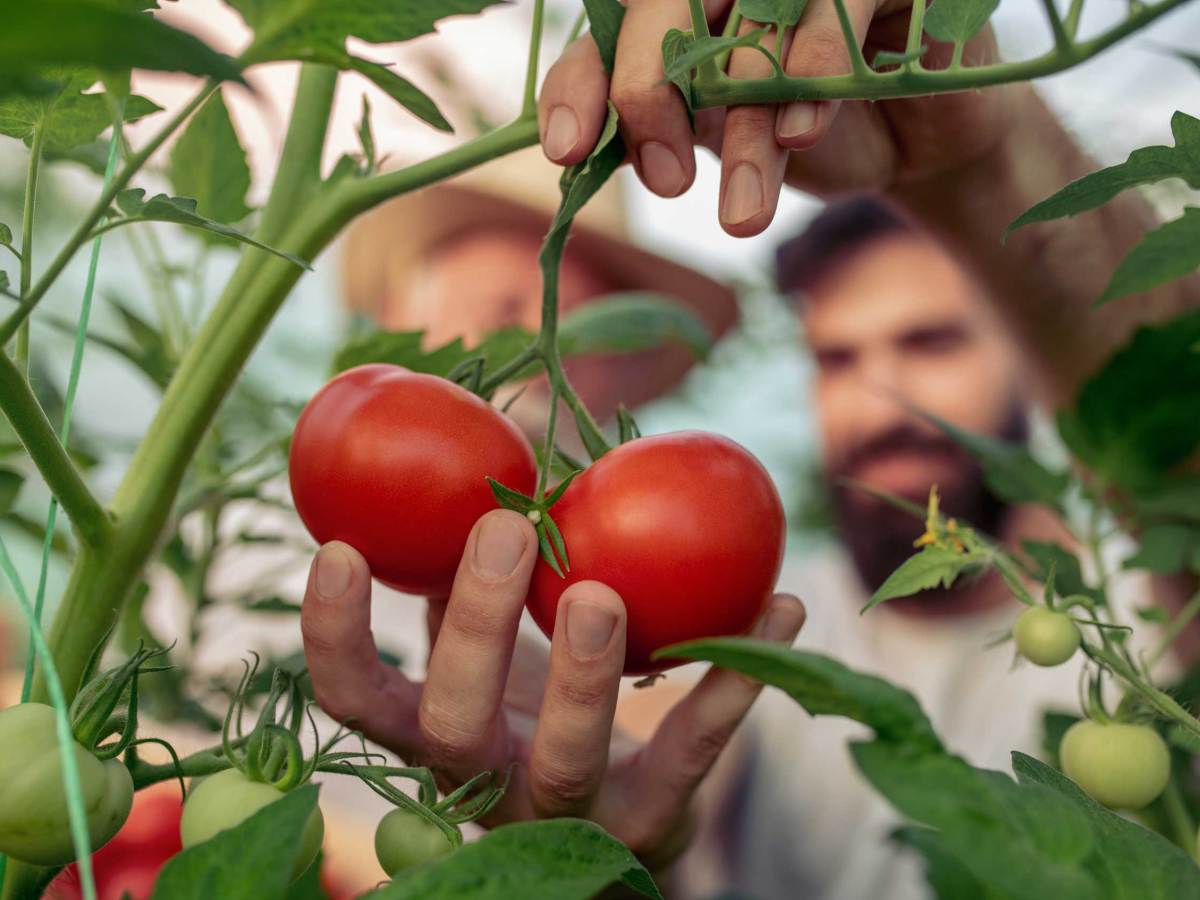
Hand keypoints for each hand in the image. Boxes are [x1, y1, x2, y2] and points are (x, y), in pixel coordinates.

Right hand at [300, 509, 805, 868]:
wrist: (613, 822)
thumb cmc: (535, 707)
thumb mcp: (492, 648)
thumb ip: (466, 576)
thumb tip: (471, 453)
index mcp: (432, 731)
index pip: (356, 696)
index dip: (334, 632)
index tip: (339, 546)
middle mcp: (485, 778)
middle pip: (453, 723)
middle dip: (474, 626)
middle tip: (502, 528)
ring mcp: (566, 813)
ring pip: (564, 758)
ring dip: (583, 673)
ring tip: (604, 593)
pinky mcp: (648, 822)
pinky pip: (691, 754)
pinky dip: (734, 680)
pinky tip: (782, 605)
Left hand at [538, 0, 1018, 235]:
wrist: (917, 140)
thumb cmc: (804, 132)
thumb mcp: (721, 139)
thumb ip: (659, 129)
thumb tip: (580, 149)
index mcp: (684, 13)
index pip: (608, 30)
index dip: (580, 83)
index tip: (567, 150)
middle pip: (665, 4)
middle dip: (649, 93)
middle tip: (664, 185)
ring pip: (752, 21)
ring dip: (744, 125)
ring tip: (742, 214)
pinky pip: (838, 1)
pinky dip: (816, 63)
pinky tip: (802, 129)